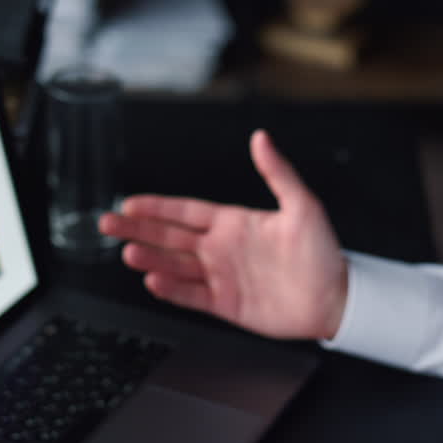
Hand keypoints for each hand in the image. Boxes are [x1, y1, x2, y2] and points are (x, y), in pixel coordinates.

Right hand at [98, 130, 348, 340]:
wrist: (335, 299)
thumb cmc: (323, 252)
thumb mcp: (303, 206)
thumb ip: (278, 173)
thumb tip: (262, 138)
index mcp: (235, 222)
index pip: (187, 211)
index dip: (158, 207)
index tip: (131, 204)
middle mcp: (222, 248)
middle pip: (170, 237)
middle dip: (139, 230)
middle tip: (107, 224)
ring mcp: (222, 276)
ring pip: (175, 265)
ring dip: (151, 258)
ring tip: (128, 252)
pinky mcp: (225, 304)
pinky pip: (191, 295)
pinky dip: (172, 289)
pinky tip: (154, 280)